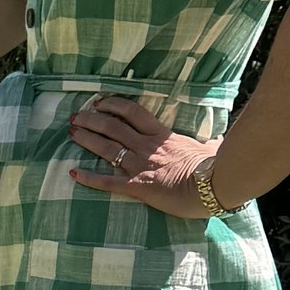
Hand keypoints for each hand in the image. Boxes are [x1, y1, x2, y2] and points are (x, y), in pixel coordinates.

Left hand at [67, 95, 215, 215]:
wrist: (211, 187)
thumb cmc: (213, 168)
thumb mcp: (209, 149)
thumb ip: (208, 144)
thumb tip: (218, 142)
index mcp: (162, 135)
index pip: (132, 112)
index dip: (113, 104)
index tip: (100, 102)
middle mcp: (146, 146)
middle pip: (112, 127)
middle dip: (91, 119)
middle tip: (76, 116)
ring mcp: (140, 165)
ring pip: (106, 148)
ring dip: (87, 139)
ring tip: (71, 132)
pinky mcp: (137, 186)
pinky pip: (108, 181)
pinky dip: (89, 178)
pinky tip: (74, 174)